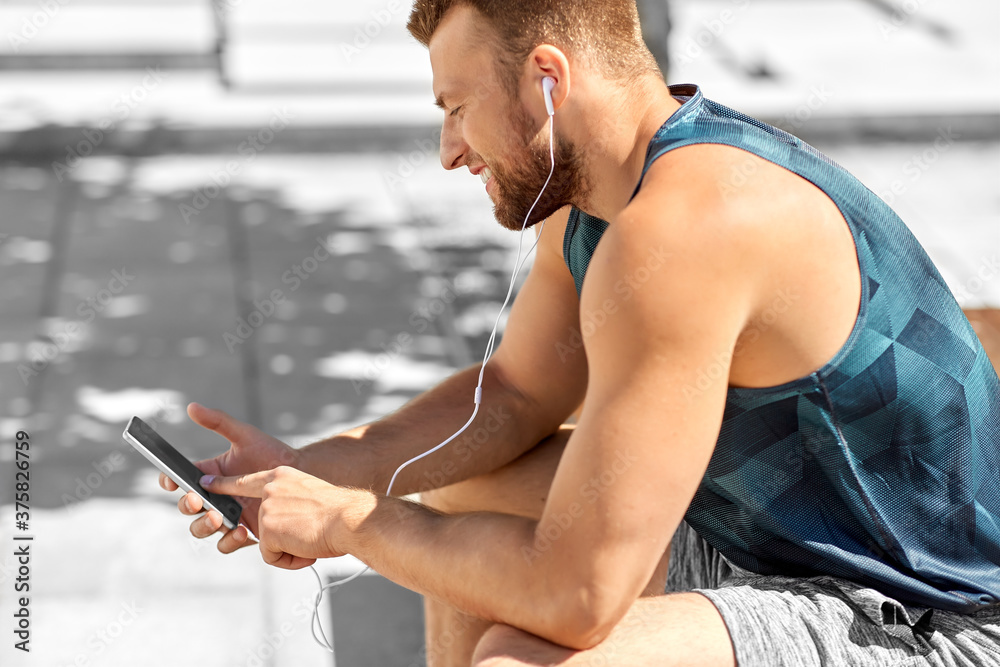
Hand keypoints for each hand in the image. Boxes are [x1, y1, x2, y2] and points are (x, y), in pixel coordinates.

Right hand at [158, 402, 301, 553]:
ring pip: (202, 528)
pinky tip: (242, 530)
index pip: (179, 479)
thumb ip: (218, 422)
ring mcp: (227, 514)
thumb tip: (191, 407)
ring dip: (204, 525)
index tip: (171, 481)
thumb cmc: (271, 453)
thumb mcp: (245, 435)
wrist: (301, 475)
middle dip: (187, 505)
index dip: (169, 481)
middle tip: (197, 500)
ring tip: (219, 517)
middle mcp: (214, 496)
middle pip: (188, 507)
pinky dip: (230, 540)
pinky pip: (227, 542)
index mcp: (209, 474)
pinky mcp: (243, 530)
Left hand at [200, 467, 369, 569]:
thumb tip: (274, 530)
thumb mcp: (311, 498)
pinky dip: (291, 559)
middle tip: (304, 533)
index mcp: (281, 476)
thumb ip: (288, 505)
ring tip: (311, 536)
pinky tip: (307, 547)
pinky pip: (271, 556)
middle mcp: (271, 488)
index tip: (206, 484)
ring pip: (268, 541)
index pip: (246, 481)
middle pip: (260, 523)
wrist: (350, 519)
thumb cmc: (340, 513)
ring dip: (290, 547)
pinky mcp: (267, 529)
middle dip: (279, 537)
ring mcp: (266, 508)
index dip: (224, 485)